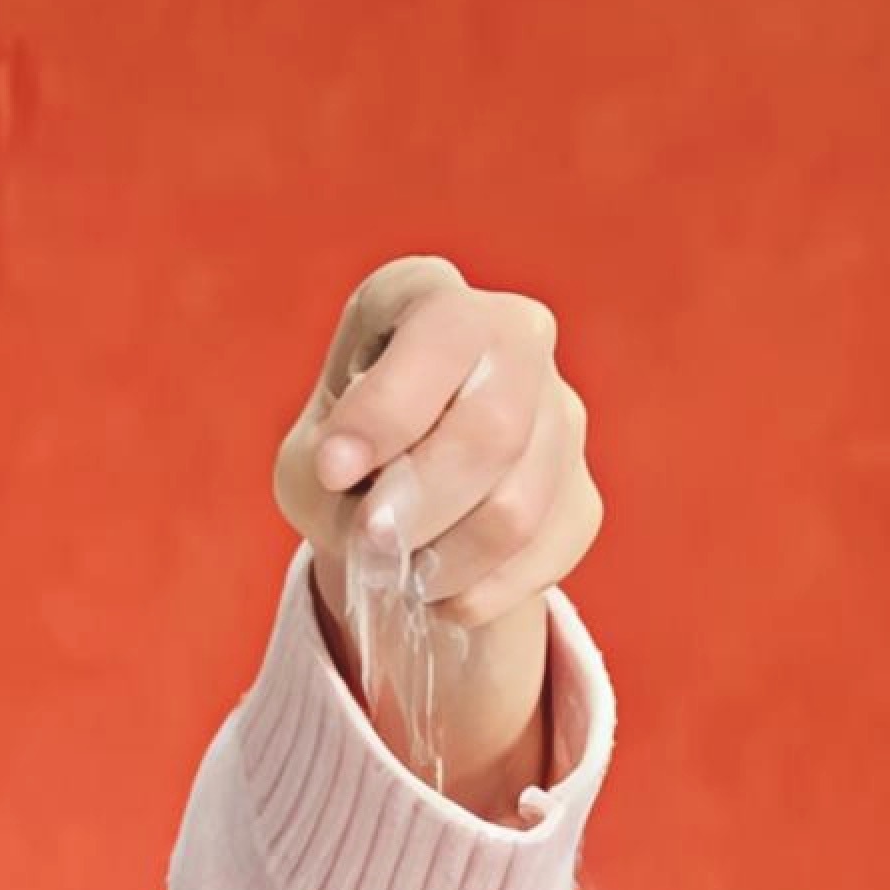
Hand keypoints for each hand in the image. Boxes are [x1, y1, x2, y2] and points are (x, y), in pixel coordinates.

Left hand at [276, 257, 598, 810]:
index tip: (334, 470)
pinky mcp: (580, 493)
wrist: (395, 520)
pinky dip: (476, 593)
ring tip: (401, 571)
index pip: (442, 333)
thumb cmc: (345, 468)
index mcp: (431, 296)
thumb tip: (379, 518)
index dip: (390, 408)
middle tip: (372, 542)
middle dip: (421, 502)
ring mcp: (561, 412)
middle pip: (495, 427)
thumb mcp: (309, 463)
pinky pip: (539, 557)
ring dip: (442, 561)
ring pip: (517, 506)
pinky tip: (441, 588)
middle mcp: (515, 333)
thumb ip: (329, 478)